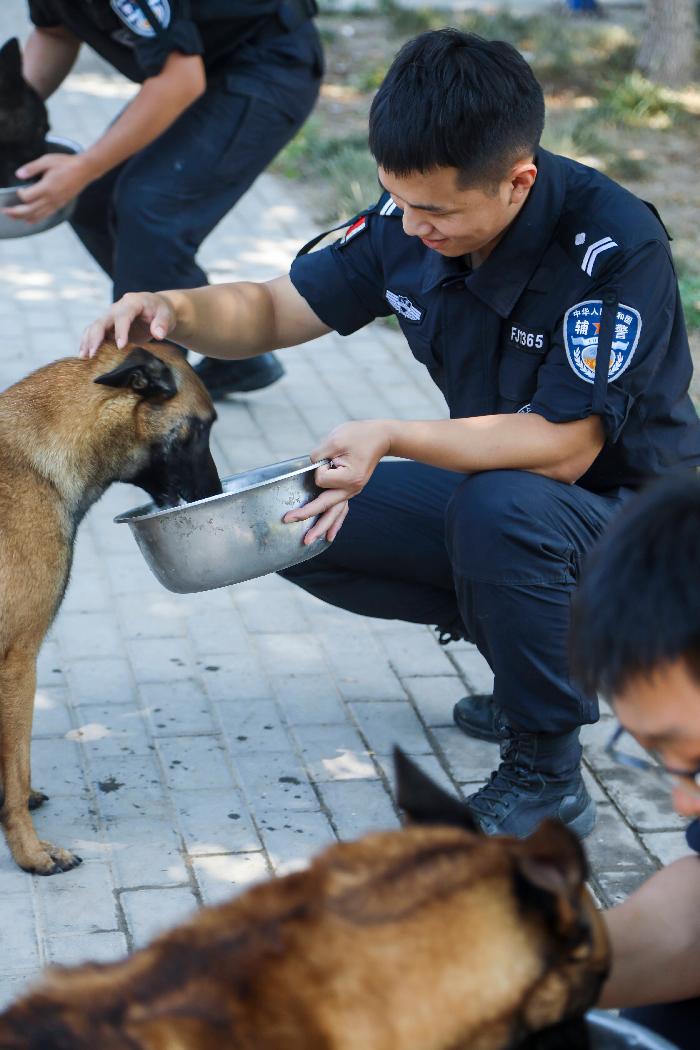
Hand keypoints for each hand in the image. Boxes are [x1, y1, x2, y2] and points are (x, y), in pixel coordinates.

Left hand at [3, 153, 91, 223]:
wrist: (84, 170)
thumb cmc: (66, 163)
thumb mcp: (47, 160)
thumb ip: (31, 168)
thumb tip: (19, 174)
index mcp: (47, 187)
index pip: (27, 197)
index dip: (20, 194)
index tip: (19, 189)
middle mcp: (51, 198)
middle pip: (29, 211)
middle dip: (15, 212)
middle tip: (4, 212)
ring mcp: (56, 203)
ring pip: (37, 216)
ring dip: (24, 217)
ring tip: (13, 217)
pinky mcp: (60, 204)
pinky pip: (46, 215)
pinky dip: (36, 219)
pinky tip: (30, 220)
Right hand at [79, 292, 176, 357]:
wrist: (155, 308)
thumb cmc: (161, 312)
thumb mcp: (166, 315)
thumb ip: (162, 323)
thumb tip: (158, 334)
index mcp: (132, 303)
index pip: (123, 316)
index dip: (121, 330)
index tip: (121, 346)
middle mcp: (116, 308)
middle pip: (102, 321)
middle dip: (96, 337)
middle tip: (93, 355)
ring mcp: (110, 317)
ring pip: (94, 327)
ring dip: (87, 341)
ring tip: (83, 358)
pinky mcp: (107, 326)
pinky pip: (94, 333)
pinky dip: (88, 343)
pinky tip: (84, 357)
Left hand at [284, 420, 392, 543]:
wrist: (381, 438)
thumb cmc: (359, 436)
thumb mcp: (336, 440)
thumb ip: (318, 456)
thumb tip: (309, 469)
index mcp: (348, 477)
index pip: (321, 479)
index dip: (319, 468)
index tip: (329, 459)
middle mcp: (351, 489)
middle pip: (325, 506)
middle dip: (305, 515)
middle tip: (286, 520)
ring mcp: (352, 492)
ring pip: (334, 514)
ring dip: (320, 528)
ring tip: (307, 542)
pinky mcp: (350, 490)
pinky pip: (341, 511)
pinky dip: (334, 523)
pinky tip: (329, 537)